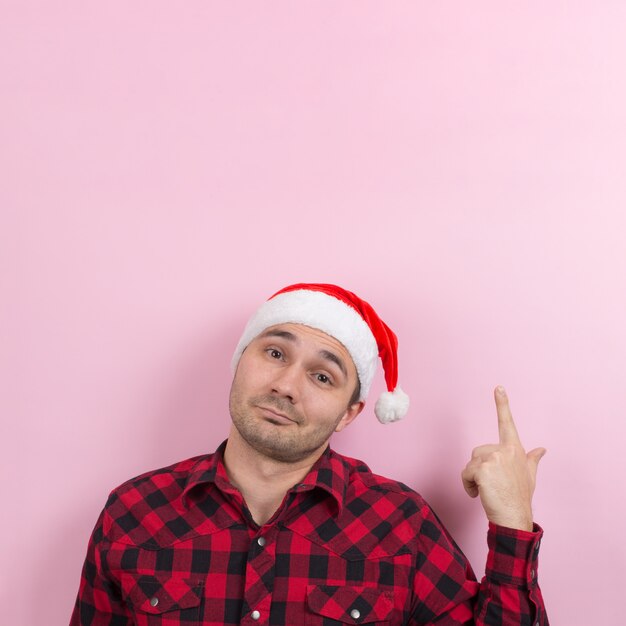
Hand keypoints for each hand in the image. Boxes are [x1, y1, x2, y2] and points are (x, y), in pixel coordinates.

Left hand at [461, 386, 545, 530]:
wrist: (514, 517)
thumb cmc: (519, 497)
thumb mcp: (529, 476)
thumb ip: (532, 460)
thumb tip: (542, 449)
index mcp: (515, 449)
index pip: (507, 423)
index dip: (502, 404)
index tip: (498, 387)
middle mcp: (505, 450)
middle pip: (477, 452)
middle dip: (479, 468)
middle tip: (491, 485)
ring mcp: (494, 458)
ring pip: (470, 463)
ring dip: (472, 478)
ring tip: (487, 490)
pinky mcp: (482, 468)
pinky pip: (465, 473)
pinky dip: (467, 485)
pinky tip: (478, 494)